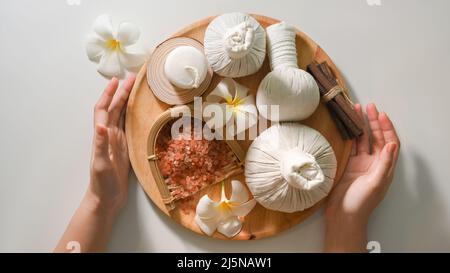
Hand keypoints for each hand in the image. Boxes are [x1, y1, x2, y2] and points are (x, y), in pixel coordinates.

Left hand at [55, 75, 135, 251]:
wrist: (106, 198)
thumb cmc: (102, 183)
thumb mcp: (101, 164)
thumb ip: (100, 145)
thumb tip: (100, 126)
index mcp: (102, 136)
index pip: (104, 109)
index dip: (108, 94)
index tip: (117, 80)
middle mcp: (109, 135)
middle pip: (114, 108)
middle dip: (122, 92)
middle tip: (134, 78)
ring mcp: (117, 141)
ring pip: (121, 115)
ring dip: (127, 101)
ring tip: (137, 89)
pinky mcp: (125, 147)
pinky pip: (129, 126)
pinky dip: (133, 115)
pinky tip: (141, 112)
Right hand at [324, 103, 399, 251]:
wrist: (343, 215)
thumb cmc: (361, 202)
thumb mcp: (375, 183)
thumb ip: (384, 164)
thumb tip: (391, 144)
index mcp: (385, 167)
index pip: (390, 142)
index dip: (387, 128)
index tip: (380, 114)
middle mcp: (375, 163)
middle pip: (377, 138)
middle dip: (373, 121)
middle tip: (368, 106)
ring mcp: (362, 164)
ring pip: (363, 140)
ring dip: (361, 126)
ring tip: (356, 111)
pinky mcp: (349, 166)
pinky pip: (352, 147)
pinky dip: (351, 136)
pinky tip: (348, 127)